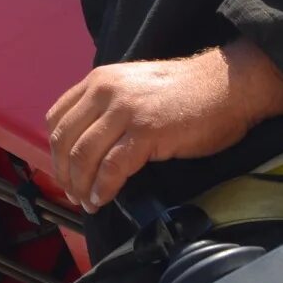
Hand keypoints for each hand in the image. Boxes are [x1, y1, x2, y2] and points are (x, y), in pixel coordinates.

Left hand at [46, 38, 282, 211]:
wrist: (227, 85)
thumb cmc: (186, 93)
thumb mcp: (134, 88)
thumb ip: (107, 108)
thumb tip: (89, 143)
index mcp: (99, 81)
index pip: (57, 118)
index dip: (55, 152)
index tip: (63, 172)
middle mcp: (105, 91)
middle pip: (64, 140)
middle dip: (64, 173)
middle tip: (73, 194)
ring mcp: (125, 111)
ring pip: (83, 155)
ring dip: (81, 185)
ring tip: (88, 201)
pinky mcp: (146, 131)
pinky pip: (112, 166)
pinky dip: (103, 187)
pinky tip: (104, 198)